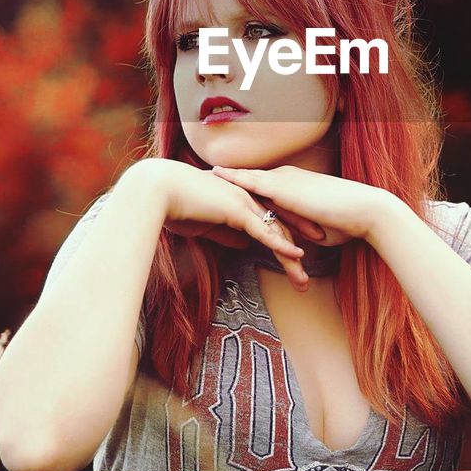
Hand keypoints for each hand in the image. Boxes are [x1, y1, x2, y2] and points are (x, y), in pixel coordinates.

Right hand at [136, 157, 315, 290]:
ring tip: (304, 279)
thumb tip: (243, 245)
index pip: (273, 216)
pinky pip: (263, 230)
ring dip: (291, 256)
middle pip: (280, 224)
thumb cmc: (177, 207)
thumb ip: (226, 233)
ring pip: (275, 230)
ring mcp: (244, 201)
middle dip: (298, 246)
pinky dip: (280, 244)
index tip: (307, 248)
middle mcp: (248, 196)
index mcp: (242, 197)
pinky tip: (296, 255)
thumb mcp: (206, 225)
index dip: (291, 231)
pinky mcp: (236, 209)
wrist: (158, 191)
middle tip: (312, 269)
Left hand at [210, 164, 392, 247]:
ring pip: (245, 176)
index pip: (260, 184)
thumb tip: (293, 244)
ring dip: (223, 175)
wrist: (365, 210)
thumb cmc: (347, 222)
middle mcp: (285, 177)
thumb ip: (299, 232)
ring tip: (199, 172)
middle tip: (201, 173)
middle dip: (225, 176)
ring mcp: (284, 180)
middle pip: (248, 177)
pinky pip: (251, 181)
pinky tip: (215, 176)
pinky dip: (232, 178)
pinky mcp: (284, 188)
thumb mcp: (316, 229)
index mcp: (293, 185)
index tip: (221, 183)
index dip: (240, 184)